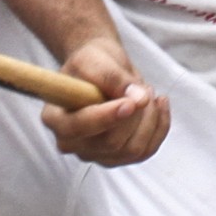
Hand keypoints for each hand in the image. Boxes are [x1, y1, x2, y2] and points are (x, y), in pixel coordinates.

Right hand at [43, 35, 169, 165]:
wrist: (101, 68)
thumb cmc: (92, 62)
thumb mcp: (95, 59)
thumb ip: (112, 77)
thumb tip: (138, 98)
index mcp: (55, 118)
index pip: (81, 127)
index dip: (108, 117)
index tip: (131, 103)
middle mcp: (71, 142)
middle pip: (111, 142)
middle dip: (136, 114)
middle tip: (143, 87)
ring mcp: (94, 154)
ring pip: (133, 149)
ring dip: (150, 119)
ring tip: (148, 92)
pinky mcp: (116, 156)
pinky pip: (146, 151)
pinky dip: (160, 128)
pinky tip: (159, 106)